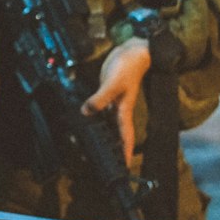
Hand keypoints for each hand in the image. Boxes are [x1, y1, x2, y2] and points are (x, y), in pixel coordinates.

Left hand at [81, 40, 150, 168]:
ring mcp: (113, 102)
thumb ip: (99, 98)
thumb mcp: (112, 84)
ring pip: (107, 124)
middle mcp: (119, 110)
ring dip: (103, 134)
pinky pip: (101, 110)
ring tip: (95, 147)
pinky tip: (87, 120)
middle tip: (108, 163)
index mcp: (124, 111)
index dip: (126, 153)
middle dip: (113, 149)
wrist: (133, 51)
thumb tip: (86, 112)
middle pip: (116, 134)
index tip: (125, 168)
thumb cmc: (128, 67)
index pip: (125, 137)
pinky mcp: (107, 94)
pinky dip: (95, 117)